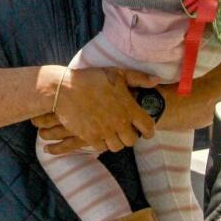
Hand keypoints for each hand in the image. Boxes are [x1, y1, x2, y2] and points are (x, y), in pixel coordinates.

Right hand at [32, 67, 156, 153]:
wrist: (64, 89)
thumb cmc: (91, 79)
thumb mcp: (117, 73)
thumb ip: (138, 78)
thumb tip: (156, 81)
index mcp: (128, 108)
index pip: (148, 127)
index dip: (149, 131)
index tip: (146, 131)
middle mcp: (119, 122)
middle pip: (132, 141)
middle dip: (130, 136)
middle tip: (125, 131)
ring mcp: (104, 131)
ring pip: (117, 146)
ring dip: (116, 141)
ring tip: (112, 134)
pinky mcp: (90, 137)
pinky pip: (102, 147)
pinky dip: (102, 143)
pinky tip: (100, 135)